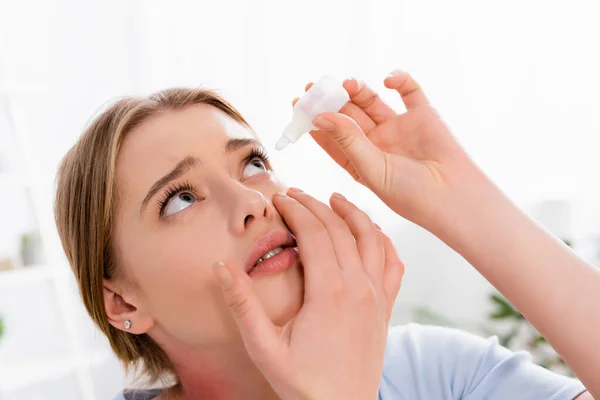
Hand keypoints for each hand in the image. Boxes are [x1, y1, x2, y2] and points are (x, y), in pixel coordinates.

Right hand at [214, 190, 403, 399]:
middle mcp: (359, 287)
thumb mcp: (263, 347)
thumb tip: (220, 267)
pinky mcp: (386, 308)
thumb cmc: (301, 384)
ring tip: (334, 198)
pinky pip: (393, 263)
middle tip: (295, 194)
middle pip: (340, 229)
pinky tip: (372, 233)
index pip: (314, 232)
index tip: (279, 197)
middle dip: (315, 205)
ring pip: (371, 238)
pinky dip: (383, 241)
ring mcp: (377, 296)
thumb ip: (242, 305)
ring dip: (353, 213)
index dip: (295, 209)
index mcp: (329, 292)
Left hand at [295, 71, 480, 229]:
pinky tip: (387, 80)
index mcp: (360, 161)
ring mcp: (398, 127)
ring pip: (372, 102)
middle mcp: (377, 143)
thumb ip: (347, 140)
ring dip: (358, 90)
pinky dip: (399, 80)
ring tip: (347, 84)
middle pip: (348, 116)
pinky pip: (409, 92)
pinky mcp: (422, 115)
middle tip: (315, 86)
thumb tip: (319, 116)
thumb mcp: (371, 168)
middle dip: (331, 101)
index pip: (332, 138)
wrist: (453, 196)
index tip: (298, 106)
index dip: (315, 122)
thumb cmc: (410, 193)